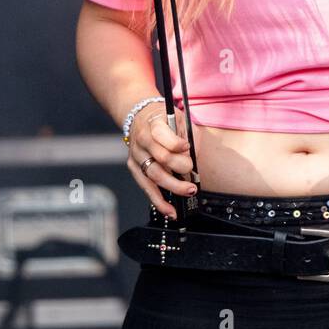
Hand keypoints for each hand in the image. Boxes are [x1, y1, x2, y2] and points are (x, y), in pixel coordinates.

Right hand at [125, 103, 195, 219]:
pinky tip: (170, 210)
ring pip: (154, 175)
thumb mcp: (180, 118)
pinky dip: (159, 201)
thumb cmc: (165, 120)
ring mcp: (137, 155)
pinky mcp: (134, 168)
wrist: (141, 117)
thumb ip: (190, 136)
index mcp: (153, 124)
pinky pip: (146, 187)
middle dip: (180, 167)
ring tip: (189, 191)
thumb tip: (194, 158)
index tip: (187, 147)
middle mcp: (142, 140)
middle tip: (192, 171)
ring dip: (173, 187)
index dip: (177, 144)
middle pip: (161, 158)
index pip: (162, 135)